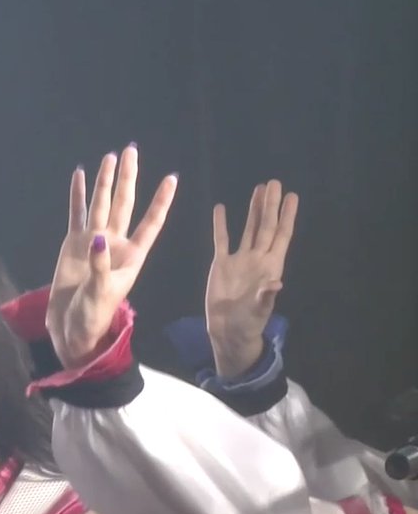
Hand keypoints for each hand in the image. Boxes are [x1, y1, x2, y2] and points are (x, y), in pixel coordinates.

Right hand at [47, 145, 178, 367]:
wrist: (71, 326)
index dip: (160, 201)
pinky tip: (80, 175)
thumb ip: (101, 265)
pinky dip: (78, 195)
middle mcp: (116, 243)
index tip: (171, 178)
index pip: (151, 223)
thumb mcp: (101, 292)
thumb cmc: (94, 315)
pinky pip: (77, 214)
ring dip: (105, 181)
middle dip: (128, 178)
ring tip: (110, 157)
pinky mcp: (74, 244)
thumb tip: (99, 237)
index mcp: (132, 257)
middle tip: (131, 151)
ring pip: (101, 204)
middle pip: (124, 204)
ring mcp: (95, 241)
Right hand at [206, 180, 297, 377]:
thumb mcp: (259, 310)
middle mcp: (257, 258)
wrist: (227, 330)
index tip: (292, 196)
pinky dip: (221, 225)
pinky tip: (221, 208)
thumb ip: (266, 296)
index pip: (281, 235)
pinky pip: (222, 240)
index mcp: (270, 266)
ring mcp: (239, 260)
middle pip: (266, 226)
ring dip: (253, 210)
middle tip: (275, 183)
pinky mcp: (221, 264)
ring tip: (258, 189)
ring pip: (248, 229)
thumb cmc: (249, 322)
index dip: (287, 216)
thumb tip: (276, 283)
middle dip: (270, 205)